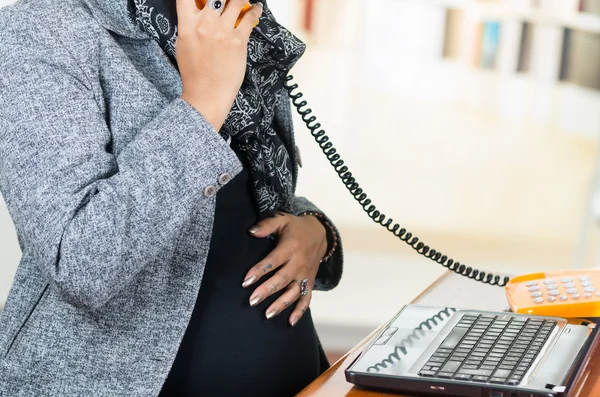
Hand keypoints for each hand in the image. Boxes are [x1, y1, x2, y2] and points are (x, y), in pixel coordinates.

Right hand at [176, 0, 262, 129]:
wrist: (207, 94)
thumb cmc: (194, 73)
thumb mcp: (183, 44)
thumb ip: (190, 24)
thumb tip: (198, 11)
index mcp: (188, 25)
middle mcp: (206, 23)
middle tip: (227, 0)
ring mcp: (223, 31)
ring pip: (236, 1)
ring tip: (244, 0)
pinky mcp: (239, 40)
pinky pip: (250, 17)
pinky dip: (255, 10)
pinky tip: (256, 9)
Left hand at [243, 213, 327, 325]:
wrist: (320, 233)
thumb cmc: (295, 227)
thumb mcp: (282, 220)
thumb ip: (267, 225)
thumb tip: (250, 231)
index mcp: (291, 247)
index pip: (273, 261)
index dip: (260, 271)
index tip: (246, 281)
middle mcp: (299, 263)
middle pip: (282, 279)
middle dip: (267, 291)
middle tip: (252, 301)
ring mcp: (305, 274)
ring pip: (293, 292)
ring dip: (281, 304)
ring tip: (267, 314)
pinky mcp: (309, 281)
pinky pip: (307, 298)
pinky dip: (300, 311)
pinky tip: (290, 322)